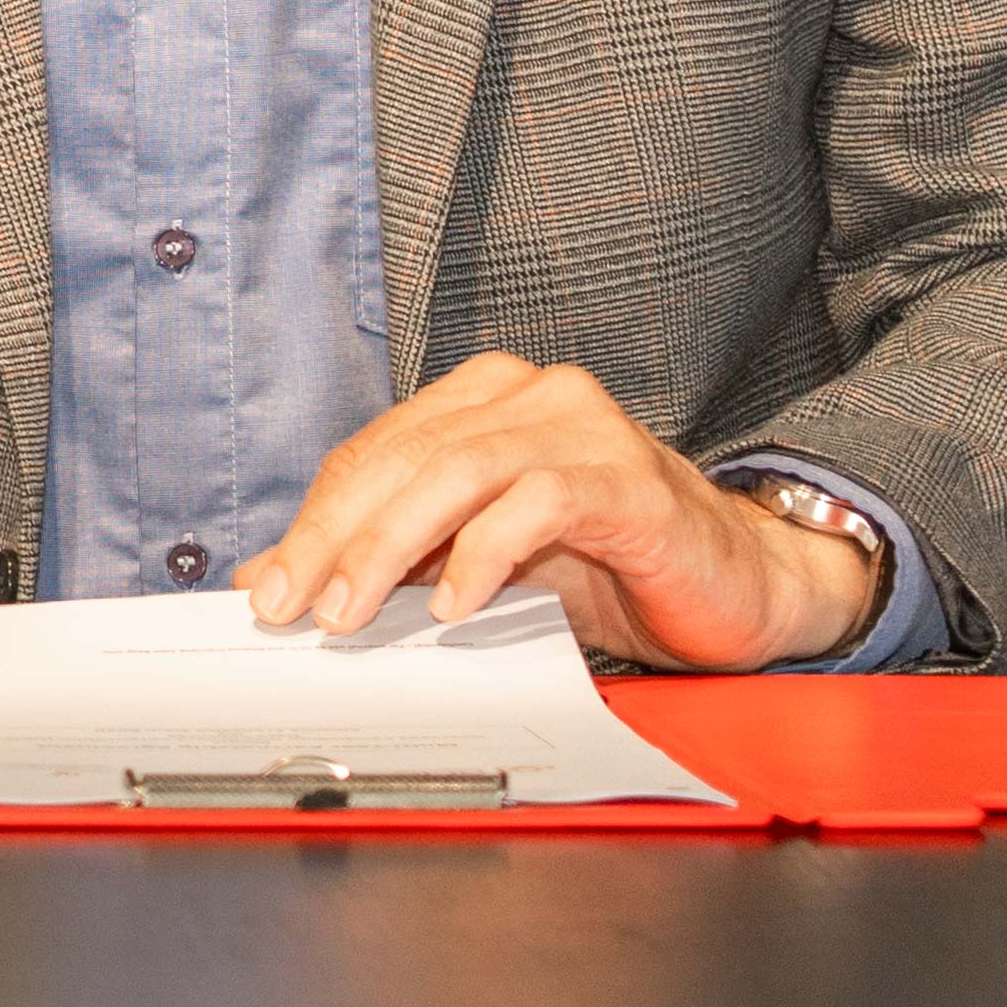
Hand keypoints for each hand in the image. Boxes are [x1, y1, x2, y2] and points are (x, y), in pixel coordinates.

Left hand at [233, 355, 877, 672]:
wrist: (738, 586)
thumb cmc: (608, 568)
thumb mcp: (476, 567)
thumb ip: (386, 563)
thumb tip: (271, 582)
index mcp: (483, 401)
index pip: (374, 453)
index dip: (314, 521)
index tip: (269, 591)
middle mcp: (530, 395)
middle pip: (404, 457)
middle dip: (335, 537)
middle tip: (293, 607)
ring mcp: (582, 428)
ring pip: (459, 470)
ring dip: (393, 545)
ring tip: (352, 611)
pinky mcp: (629, 478)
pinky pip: (540, 502)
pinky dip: (486, 553)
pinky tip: (454, 604)